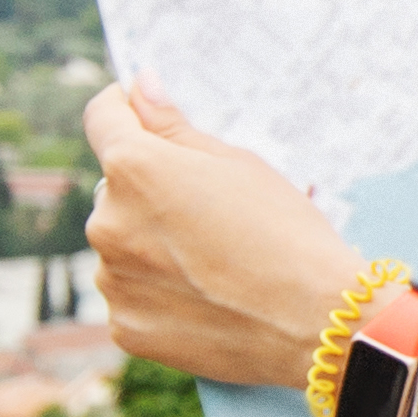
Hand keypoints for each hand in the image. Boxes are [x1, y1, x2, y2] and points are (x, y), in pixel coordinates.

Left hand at [81, 79, 370, 387]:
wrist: (314, 322)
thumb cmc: (286, 232)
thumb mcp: (237, 163)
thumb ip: (174, 126)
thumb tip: (140, 88)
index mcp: (133, 169)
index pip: (102, 118)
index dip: (124, 109)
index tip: (143, 114)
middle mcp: (107, 223)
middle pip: (115, 189)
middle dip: (149, 191)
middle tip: (209, 211)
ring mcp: (113, 281)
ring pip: (123, 245)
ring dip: (151, 245)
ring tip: (214, 262)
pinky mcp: (126, 327)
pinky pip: (133, 295)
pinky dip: (159, 293)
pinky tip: (206, 297)